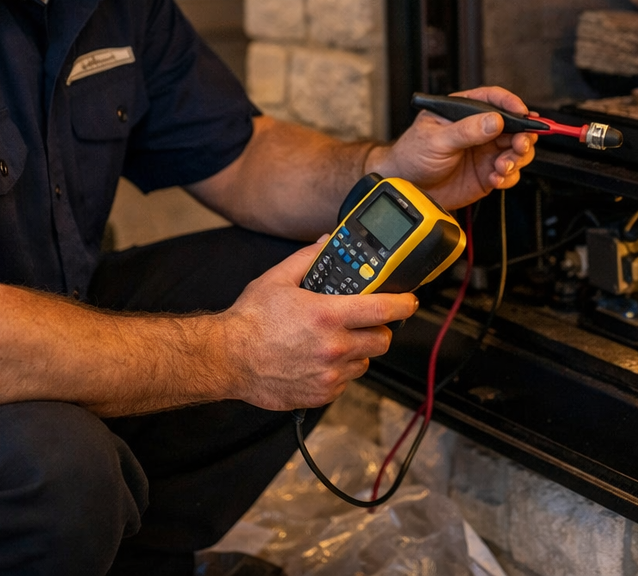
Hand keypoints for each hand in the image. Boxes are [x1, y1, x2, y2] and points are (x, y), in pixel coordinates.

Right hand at [220, 239, 418, 410]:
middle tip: (364, 322)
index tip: (410, 301)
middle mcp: (334, 347)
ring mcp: (329, 375)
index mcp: (328, 315)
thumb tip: (328, 243)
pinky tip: (317, 360)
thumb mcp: (278, 279)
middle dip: (378, 329)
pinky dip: (339, 371)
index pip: (384, 309)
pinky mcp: (321, 395)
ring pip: (364, 362)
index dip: (404, 304)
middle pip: (382, 340)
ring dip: (357, 351)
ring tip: (332, 341)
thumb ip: (309, 259)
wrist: (227, 359)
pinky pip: (345, 382)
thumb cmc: (250, 320)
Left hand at [370, 85, 537, 209]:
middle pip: (513, 126)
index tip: (522, 113)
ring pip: (516, 150)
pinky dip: (508, 177)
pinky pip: (510, 173)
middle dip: (522, 135)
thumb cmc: (412, 155)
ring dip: (517, 158)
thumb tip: (493, 121)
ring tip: (503, 166)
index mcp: (464, 112)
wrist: (407, 187)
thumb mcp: (436, 140)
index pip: (493, 99)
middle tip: (519, 145)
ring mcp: (485, 152)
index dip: (511, 104)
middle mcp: (478, 130)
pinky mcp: (487, 173)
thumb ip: (466, 131)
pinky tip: (496, 178)